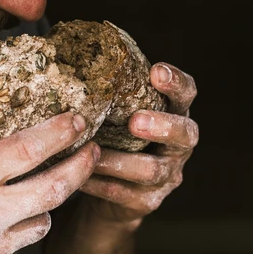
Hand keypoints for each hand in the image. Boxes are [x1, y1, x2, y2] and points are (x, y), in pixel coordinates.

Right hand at [0, 67, 99, 253]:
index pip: (26, 151)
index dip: (58, 133)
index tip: (77, 121)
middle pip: (53, 189)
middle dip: (82, 167)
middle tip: (94, 150)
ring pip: (44, 220)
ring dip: (51, 200)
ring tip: (51, 182)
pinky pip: (20, 244)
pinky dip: (21, 226)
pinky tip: (9, 215)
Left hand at [80, 62, 197, 225]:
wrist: (111, 190)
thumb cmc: (111, 136)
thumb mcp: (114, 113)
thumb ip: (108, 92)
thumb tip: (66, 52)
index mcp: (174, 114)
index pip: (186, 94)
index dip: (176, 83)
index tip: (156, 71)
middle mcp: (178, 145)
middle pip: (184, 134)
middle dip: (161, 126)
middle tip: (135, 121)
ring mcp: (167, 176)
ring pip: (152, 170)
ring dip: (121, 161)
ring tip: (93, 153)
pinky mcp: (147, 201)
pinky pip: (125, 194)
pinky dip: (101, 184)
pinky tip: (80, 177)